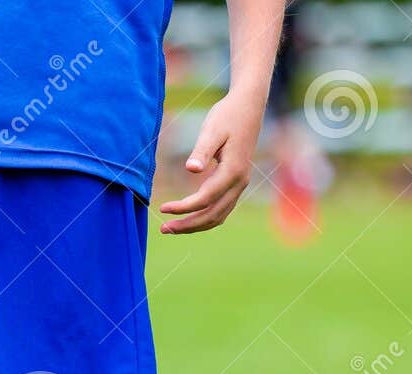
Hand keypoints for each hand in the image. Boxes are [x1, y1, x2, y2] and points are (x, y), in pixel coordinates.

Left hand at [158, 91, 263, 234]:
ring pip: (218, 216)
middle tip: (163, 229)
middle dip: (187, 225)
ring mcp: (240, 184)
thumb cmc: (227, 116)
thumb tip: (190, 169)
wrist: (248, 106)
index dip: (183, 208)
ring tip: (172, 227)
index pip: (205, 199)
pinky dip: (205, 218)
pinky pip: (222, 209)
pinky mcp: (237, 183)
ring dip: (195, 225)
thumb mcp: (212, 130)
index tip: (163, 208)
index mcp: (233, 171)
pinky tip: (189, 217)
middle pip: (212, 215)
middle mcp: (239, 182)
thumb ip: (201, 151)